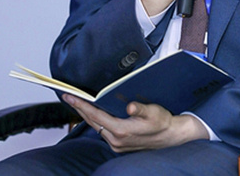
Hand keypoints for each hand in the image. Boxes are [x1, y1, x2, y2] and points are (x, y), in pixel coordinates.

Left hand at [63, 94, 208, 152]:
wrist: (171, 137)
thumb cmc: (162, 122)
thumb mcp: (153, 112)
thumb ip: (140, 109)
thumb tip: (130, 107)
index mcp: (121, 131)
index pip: (95, 116)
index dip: (81, 105)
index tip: (69, 96)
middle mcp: (115, 140)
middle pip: (92, 121)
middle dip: (79, 108)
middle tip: (68, 95)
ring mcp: (116, 144)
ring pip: (96, 126)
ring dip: (87, 114)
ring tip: (78, 102)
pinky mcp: (119, 144)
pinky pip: (102, 130)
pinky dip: (96, 120)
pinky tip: (94, 112)